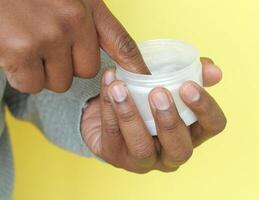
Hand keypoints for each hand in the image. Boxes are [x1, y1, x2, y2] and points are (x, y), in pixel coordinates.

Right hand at [0, 0, 148, 92]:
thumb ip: (94, 22)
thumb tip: (115, 55)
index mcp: (85, 6)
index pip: (120, 42)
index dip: (135, 65)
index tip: (145, 77)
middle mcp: (71, 22)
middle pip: (86, 70)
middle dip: (70, 65)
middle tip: (49, 45)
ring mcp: (46, 38)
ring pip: (59, 82)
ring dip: (46, 73)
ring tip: (29, 45)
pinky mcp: (18, 52)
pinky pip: (31, 84)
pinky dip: (23, 77)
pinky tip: (14, 55)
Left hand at [81, 58, 226, 172]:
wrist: (112, 104)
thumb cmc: (148, 95)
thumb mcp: (171, 80)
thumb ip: (193, 72)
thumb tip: (214, 69)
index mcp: (192, 132)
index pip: (213, 126)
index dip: (205, 108)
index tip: (188, 85)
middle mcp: (171, 152)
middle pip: (180, 149)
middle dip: (169, 122)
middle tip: (158, 93)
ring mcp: (143, 159)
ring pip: (141, 148)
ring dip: (131, 116)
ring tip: (120, 88)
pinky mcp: (115, 156)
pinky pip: (113, 136)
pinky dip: (109, 109)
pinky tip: (108, 86)